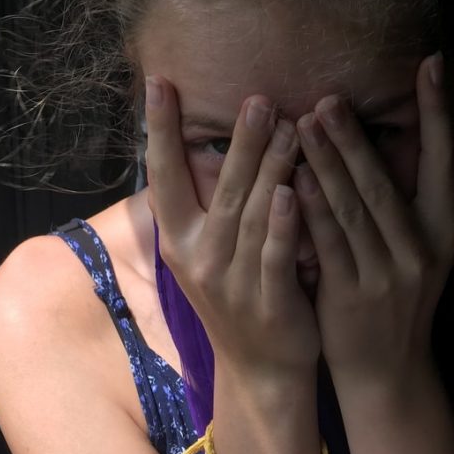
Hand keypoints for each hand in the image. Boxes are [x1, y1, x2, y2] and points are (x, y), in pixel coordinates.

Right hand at [145, 76, 318, 382]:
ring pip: (250, 215)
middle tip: (257, 97)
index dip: (159, 130)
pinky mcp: (267, 302)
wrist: (260, 370)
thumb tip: (204, 143)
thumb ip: (206, 204)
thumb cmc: (237, 298)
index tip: (158, 84)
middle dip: (237, 141)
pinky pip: (274, 255)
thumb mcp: (206, 253)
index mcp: (178, 241)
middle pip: (218, 189)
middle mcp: (198, 258)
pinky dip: (283, 224)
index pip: (163, 175)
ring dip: (268, 168)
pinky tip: (294, 190)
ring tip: (288, 125)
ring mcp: (231, 282)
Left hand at [294, 54, 453, 389]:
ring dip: (328, 163)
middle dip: (355, 138)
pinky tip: (292, 179)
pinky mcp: (352, 294)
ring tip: (304, 123)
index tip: (430, 64)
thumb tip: (366, 135)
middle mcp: (421, 248)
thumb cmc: (388, 293)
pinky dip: (310, 210)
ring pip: (354, 209)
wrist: (385, 368)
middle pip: (384, 182)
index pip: (444, 159)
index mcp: (441, 228)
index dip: (438, 112)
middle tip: (328, 98)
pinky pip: (327, 244)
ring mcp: (387, 274)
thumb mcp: (410, 247)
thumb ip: (395, 199)